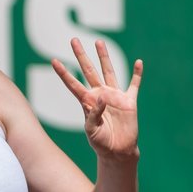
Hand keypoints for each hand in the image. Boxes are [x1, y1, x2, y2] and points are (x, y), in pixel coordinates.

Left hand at [52, 38, 142, 161]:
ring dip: (104, 57)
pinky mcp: (129, 101)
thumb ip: (93, 114)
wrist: (117, 151)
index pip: (72, 83)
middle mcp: (99, 94)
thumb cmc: (101, 143)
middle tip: (73, 40)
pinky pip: (134, 85)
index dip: (63, 73)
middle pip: (88, 70)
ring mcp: (114, 96)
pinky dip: (137, 74)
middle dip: (80, 55)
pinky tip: (139, 62)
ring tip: (98, 42)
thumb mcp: (92, 131)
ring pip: (108, 71)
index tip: (54, 61)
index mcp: (87, 101)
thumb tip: (101, 98)